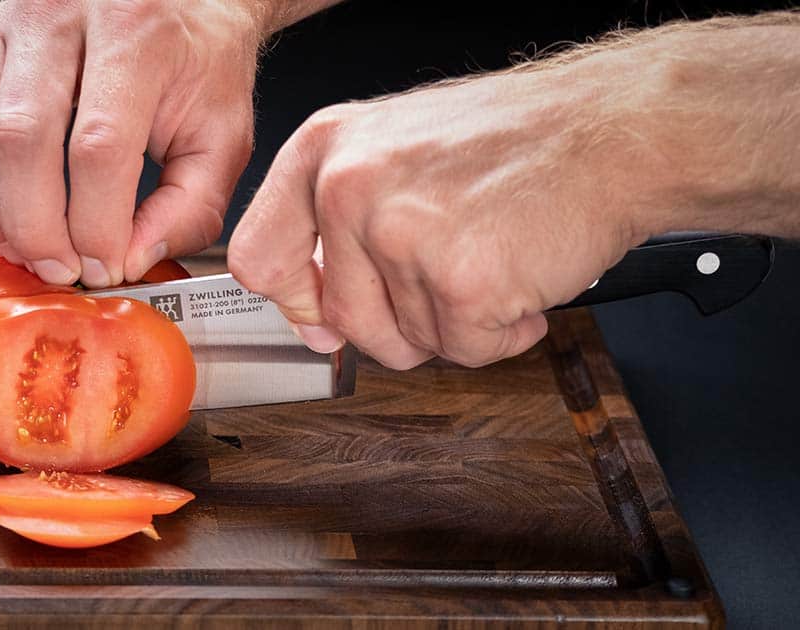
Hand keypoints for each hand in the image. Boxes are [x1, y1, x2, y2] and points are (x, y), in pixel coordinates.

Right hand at [0, 0, 262, 286]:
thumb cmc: (201, 62)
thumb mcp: (222, 136)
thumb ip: (188, 207)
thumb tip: (130, 260)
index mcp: (138, 35)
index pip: (97, 146)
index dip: (95, 224)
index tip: (106, 266)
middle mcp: (67, 15)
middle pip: (23, 139)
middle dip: (37, 229)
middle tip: (62, 270)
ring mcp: (16, 23)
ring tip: (29, 253)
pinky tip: (2, 218)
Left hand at [229, 62, 667, 368]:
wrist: (612, 130)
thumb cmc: (516, 142)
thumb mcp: (397, 154)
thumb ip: (341, 231)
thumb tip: (313, 323)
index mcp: (324, 151)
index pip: (259, 256)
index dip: (296, 299)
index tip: (324, 312)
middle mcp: (348, 187)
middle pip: (342, 318)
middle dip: (401, 323)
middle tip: (448, 283)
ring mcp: (400, 233)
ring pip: (407, 340)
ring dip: (458, 323)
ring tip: (494, 260)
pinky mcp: (459, 279)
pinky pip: (465, 350)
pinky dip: (503, 333)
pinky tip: (522, 278)